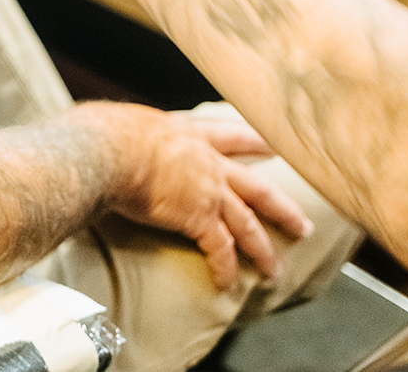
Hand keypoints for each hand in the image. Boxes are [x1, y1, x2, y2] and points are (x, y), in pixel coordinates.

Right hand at [81, 102, 312, 289]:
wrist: (109, 150)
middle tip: (301, 223)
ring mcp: (208, 190)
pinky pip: (220, 250)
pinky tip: (228, 284)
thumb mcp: (127, 122)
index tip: (274, 147)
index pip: (231, 136)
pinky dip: (226, 269)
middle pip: (257, 187)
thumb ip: (132, 131)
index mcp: (189, 134)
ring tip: (275, 270)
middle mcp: (207, 162)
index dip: (254, 141)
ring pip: (247, 224)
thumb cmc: (106, 132)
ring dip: (263, 250)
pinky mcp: (198, 218)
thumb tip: (110, 130)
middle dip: (282, 207)